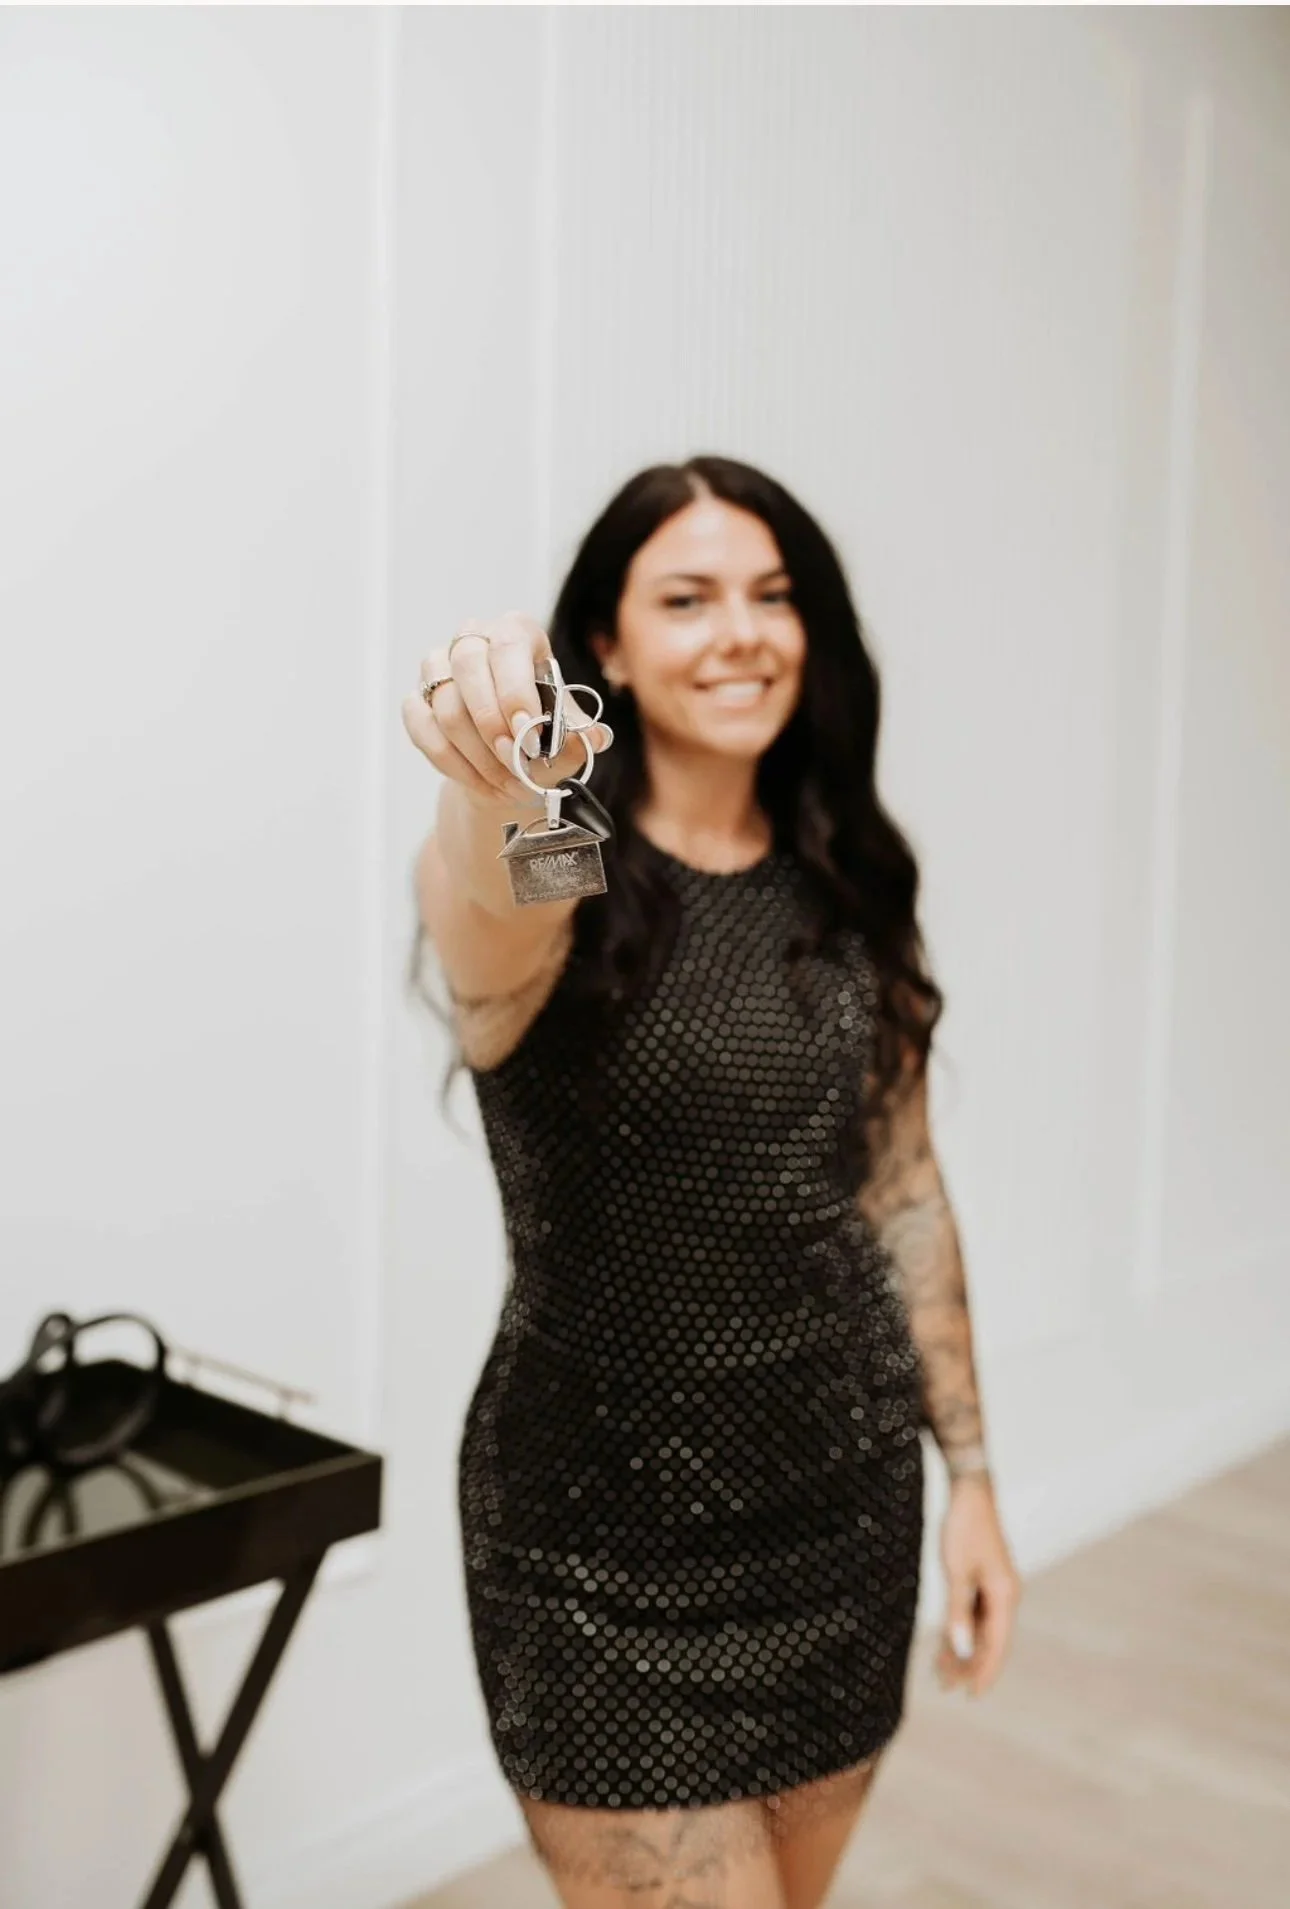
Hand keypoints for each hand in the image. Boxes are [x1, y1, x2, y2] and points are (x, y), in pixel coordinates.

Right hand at [402, 612, 611, 809]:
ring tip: (507, 784)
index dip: (515, 691)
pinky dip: (455, 766)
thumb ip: (580, 732)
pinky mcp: (417, 699)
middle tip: (515, 763)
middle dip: (492, 724)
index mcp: (516, 632)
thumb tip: (597, 737)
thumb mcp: (568, 731)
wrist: (507, 760)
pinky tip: (482, 784)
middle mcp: (473, 638)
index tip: (529, 735)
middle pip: (467, 667)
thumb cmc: (541, 734)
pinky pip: (425, 732)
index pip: (508, 647)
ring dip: (478, 756)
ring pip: (445, 707)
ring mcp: (437, 667)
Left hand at [935, 1472, 1020, 1696]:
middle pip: (990, 1640)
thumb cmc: (963, 1528)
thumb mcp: (956, 1572)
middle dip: (969, 1665)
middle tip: (944, 1685)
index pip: (997, 1645)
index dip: (984, 1672)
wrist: (968, 1492)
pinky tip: (945, 1642)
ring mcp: (995, 1587)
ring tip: (940, 1670)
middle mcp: (1005, 1595)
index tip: (971, 1695)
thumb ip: (958, 1612)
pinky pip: (974, 1614)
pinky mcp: (984, 1579)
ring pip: (981, 1629)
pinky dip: (961, 1629)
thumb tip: (962, 1650)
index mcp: (1005, 1596)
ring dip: (963, 1649)